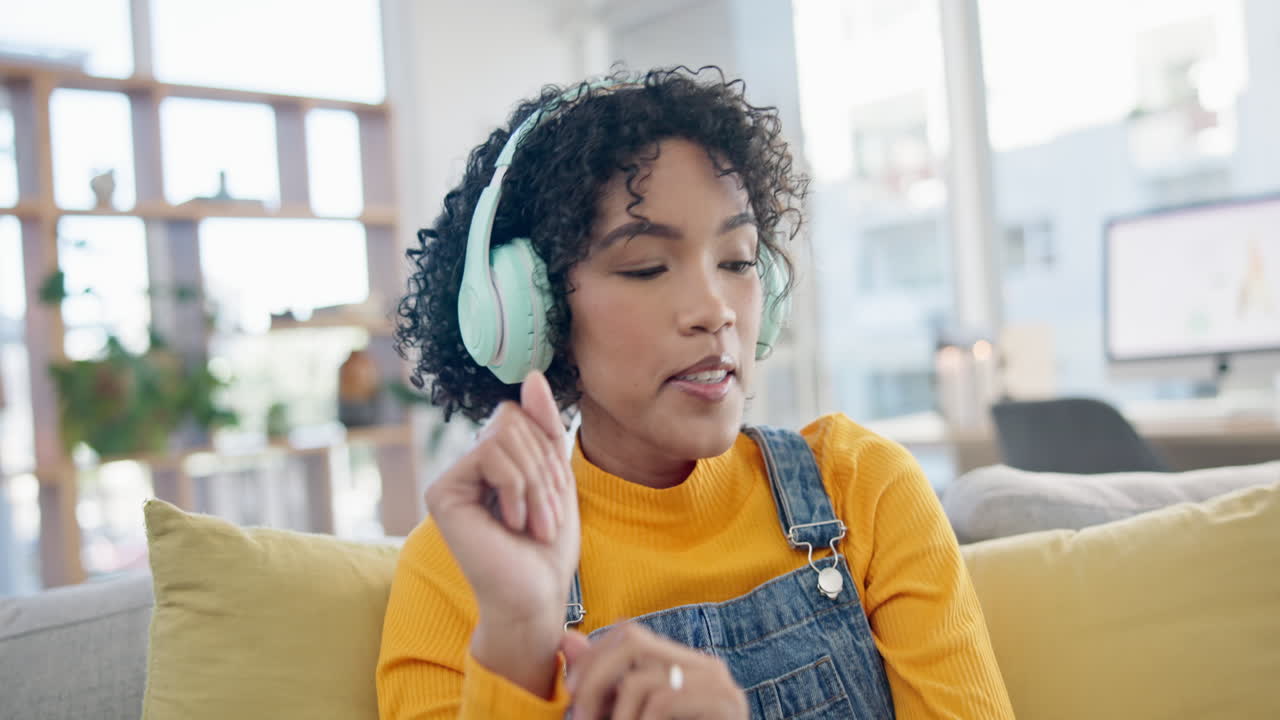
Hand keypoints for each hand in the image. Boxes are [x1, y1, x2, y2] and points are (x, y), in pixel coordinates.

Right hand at [424, 371, 578, 681]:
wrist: (534, 595)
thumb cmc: (547, 547)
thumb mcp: (556, 476)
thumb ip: (543, 426)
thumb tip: (530, 374)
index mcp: (492, 460)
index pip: (519, 414)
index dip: (547, 449)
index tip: (555, 495)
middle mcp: (466, 465)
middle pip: (512, 420)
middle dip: (544, 468)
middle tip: (546, 517)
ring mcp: (451, 477)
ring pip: (504, 436)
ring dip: (535, 483)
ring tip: (535, 525)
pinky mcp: (441, 492)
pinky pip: (490, 455)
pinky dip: (516, 489)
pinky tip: (511, 524)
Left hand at [562, 624, 747, 719]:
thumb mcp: (629, 716)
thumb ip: (604, 683)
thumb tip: (566, 640)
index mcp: (684, 664)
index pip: (630, 634)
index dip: (594, 658)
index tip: (571, 694)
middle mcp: (703, 665)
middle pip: (633, 642)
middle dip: (595, 679)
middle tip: (579, 719)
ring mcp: (718, 684)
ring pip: (642, 679)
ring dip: (613, 717)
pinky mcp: (725, 704)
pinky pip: (662, 701)